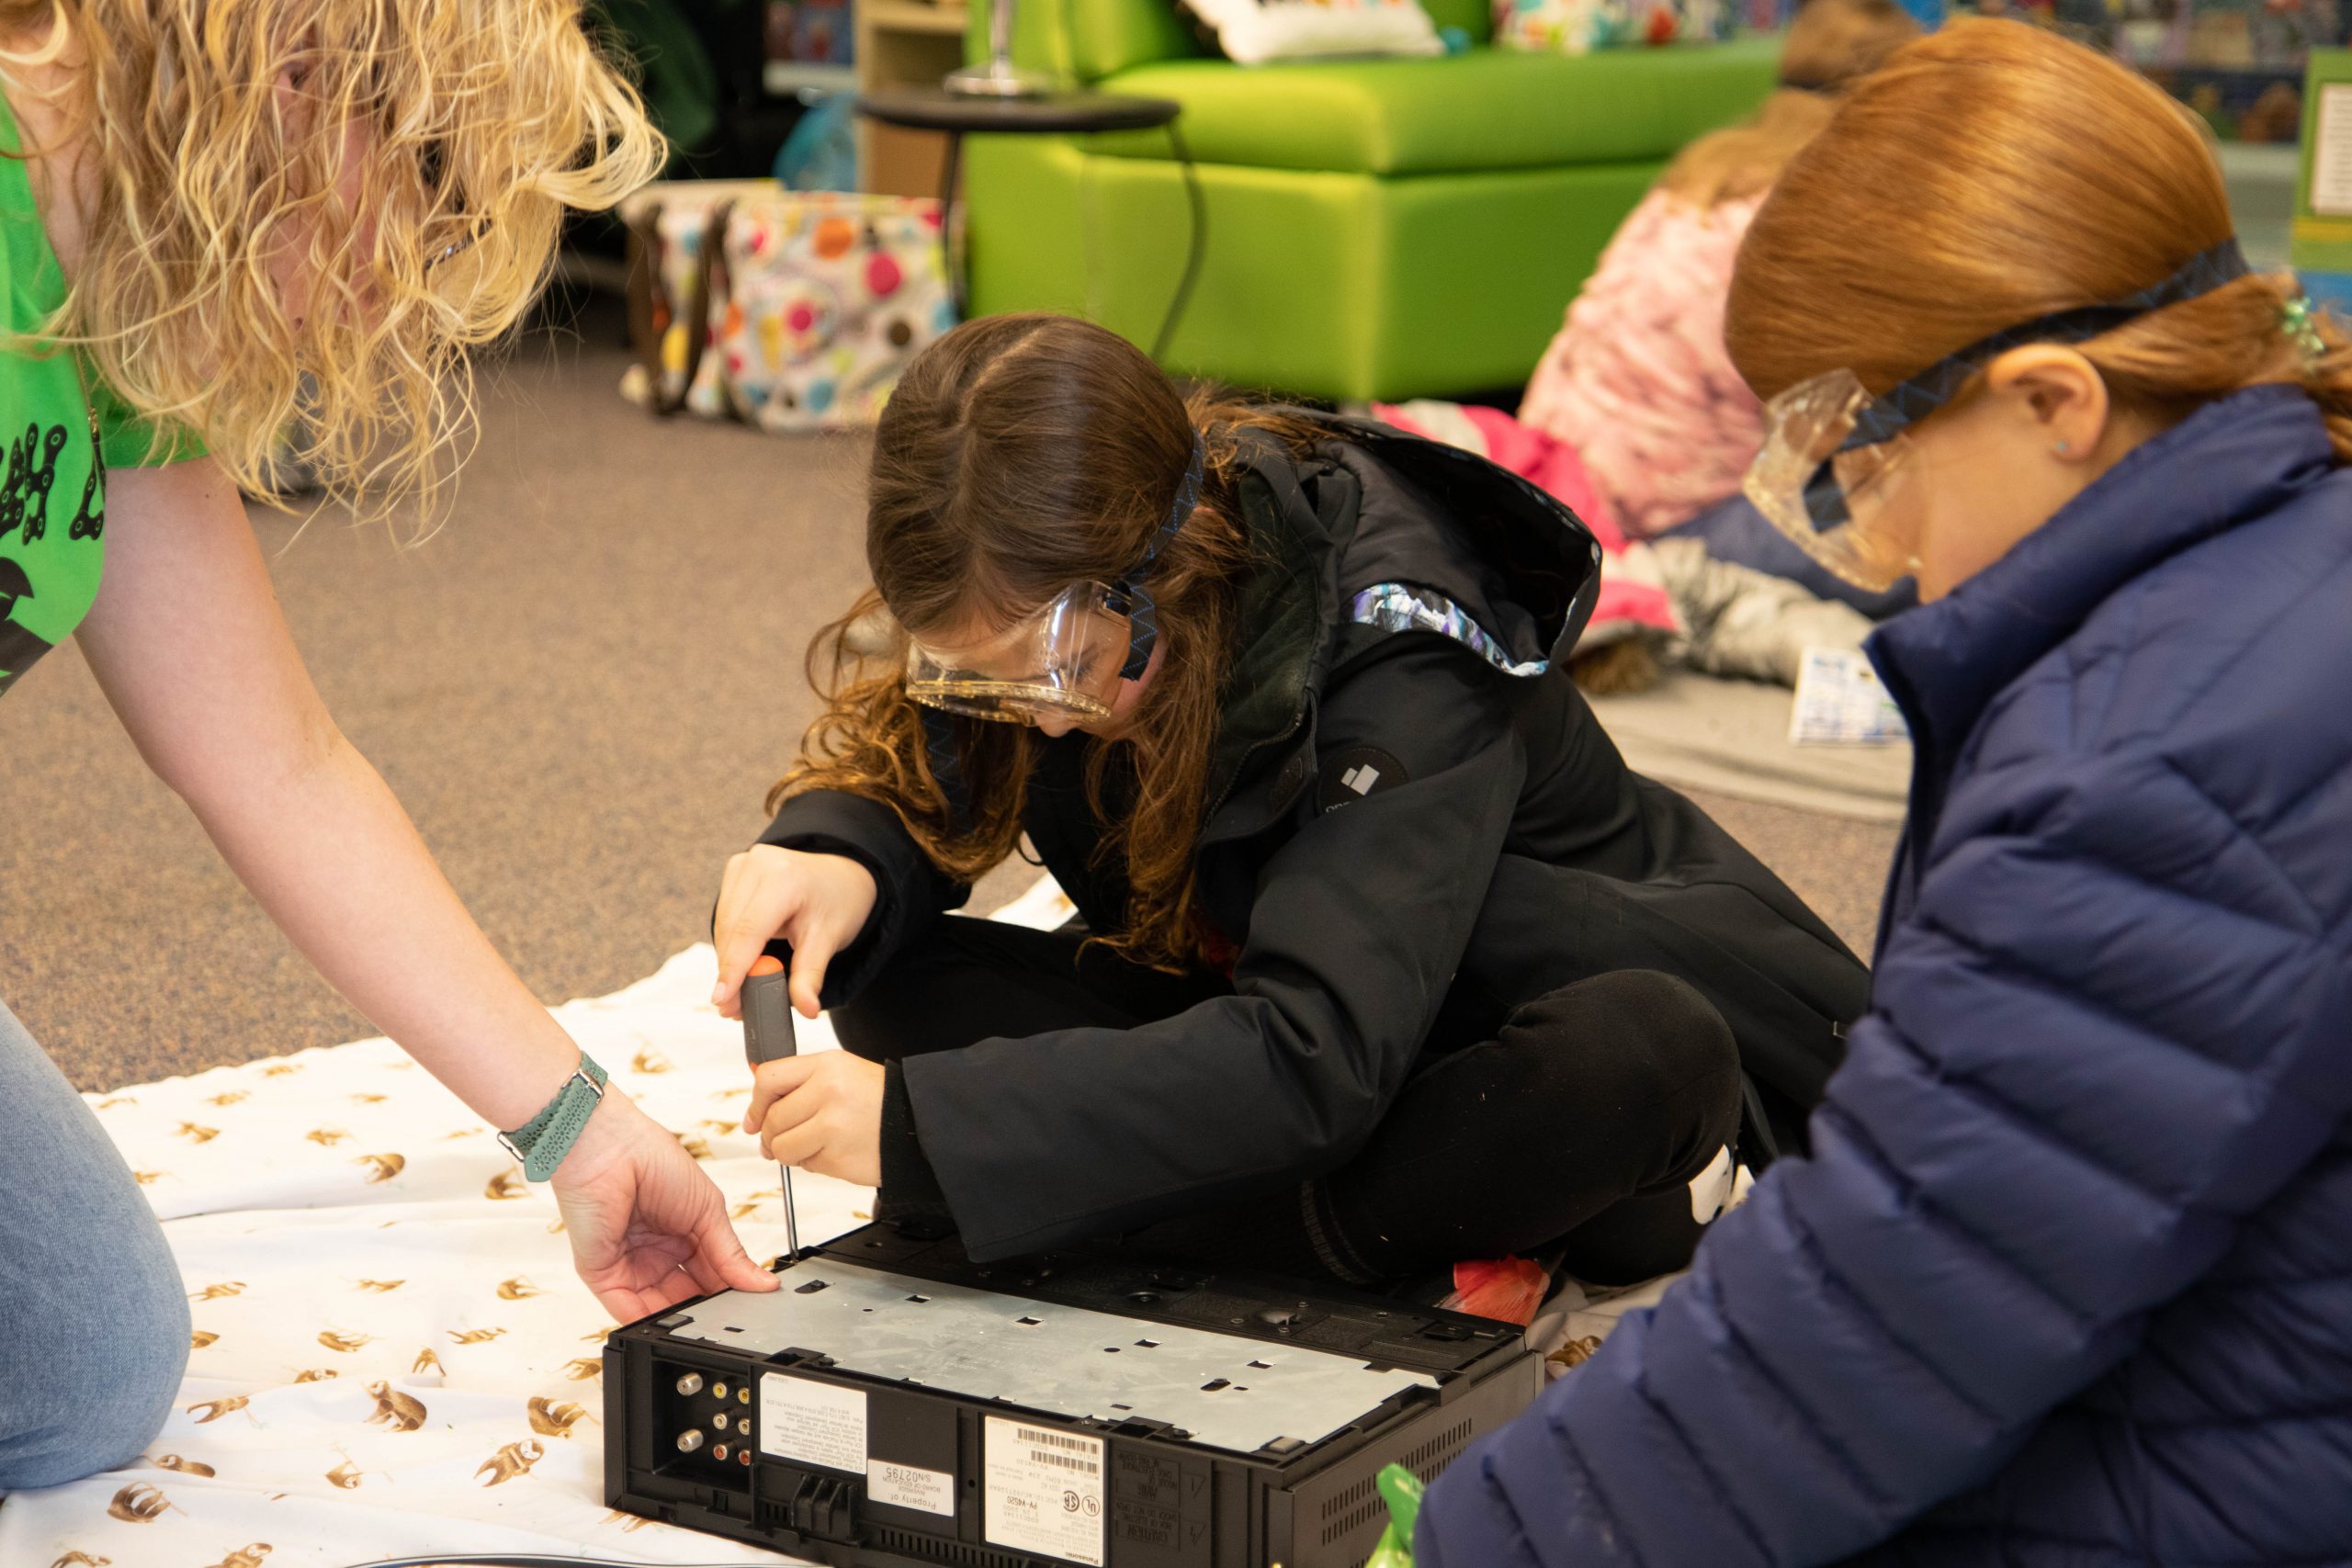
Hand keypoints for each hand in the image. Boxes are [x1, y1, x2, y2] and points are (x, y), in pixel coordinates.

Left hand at [552, 1089, 779, 1320]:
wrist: (609, 1148)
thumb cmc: (653, 1159)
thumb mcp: (708, 1209)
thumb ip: (731, 1253)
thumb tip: (763, 1282)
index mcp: (683, 1234)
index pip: (712, 1274)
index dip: (731, 1291)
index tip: (753, 1308)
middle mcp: (656, 1252)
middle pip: (687, 1295)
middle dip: (706, 1310)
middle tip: (730, 1323)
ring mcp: (629, 1265)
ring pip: (659, 1307)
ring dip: (681, 1319)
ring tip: (705, 1325)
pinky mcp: (603, 1274)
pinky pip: (627, 1308)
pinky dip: (650, 1321)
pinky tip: (673, 1327)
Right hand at [712, 845, 878, 1020]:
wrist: (842, 876)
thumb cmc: (838, 902)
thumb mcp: (830, 939)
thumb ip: (811, 975)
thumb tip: (807, 1009)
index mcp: (785, 877)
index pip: (749, 930)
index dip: (733, 968)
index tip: (722, 999)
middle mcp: (758, 865)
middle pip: (732, 930)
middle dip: (730, 972)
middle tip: (732, 1009)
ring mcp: (743, 865)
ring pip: (723, 925)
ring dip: (728, 961)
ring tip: (737, 994)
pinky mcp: (735, 872)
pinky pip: (725, 916)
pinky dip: (731, 944)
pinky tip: (741, 965)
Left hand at [744, 1052, 884, 1187]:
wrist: (918, 1123)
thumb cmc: (878, 1099)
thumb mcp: (840, 1072)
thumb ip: (799, 1082)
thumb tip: (756, 1106)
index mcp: (827, 1065)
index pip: (769, 1079)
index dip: (756, 1103)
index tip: (754, 1119)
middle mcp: (828, 1092)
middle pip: (772, 1119)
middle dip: (771, 1135)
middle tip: (782, 1139)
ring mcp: (832, 1126)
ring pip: (782, 1147)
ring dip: (790, 1152)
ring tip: (812, 1145)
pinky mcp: (837, 1158)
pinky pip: (806, 1166)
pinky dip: (814, 1163)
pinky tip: (835, 1150)